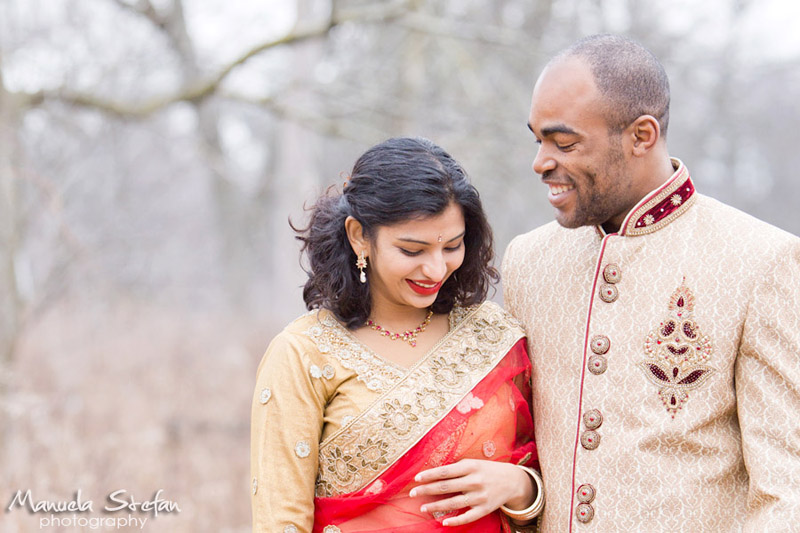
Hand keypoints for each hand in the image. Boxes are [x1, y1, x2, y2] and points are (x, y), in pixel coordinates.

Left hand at [409, 459, 534, 526]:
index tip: (416, 478)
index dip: (430, 475)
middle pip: (446, 487)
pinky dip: (455, 521)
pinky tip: (443, 522)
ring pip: (454, 503)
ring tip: (423, 507)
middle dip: (427, 490)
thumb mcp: (473, 463)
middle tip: (413, 493)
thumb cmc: (487, 470)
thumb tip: (433, 473)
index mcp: (471, 466)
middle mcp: (474, 481)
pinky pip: (468, 517)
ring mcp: (480, 496)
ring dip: (436, 506)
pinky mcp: (485, 509)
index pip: (445, 471)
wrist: (512, 480)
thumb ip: (456, 467)